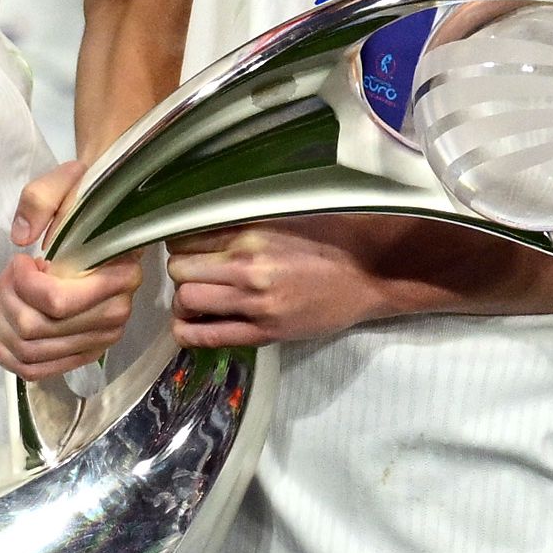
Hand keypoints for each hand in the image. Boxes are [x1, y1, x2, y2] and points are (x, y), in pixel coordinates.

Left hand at [0, 162, 140, 379]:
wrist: (109, 224)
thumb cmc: (87, 204)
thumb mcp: (66, 182)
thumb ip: (41, 198)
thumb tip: (21, 237)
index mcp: (119, 277)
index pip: (57, 301)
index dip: (24, 282)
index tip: (24, 260)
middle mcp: (115, 316)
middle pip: (35, 328)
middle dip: (8, 298)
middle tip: (9, 275)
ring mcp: (98, 339)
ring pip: (30, 350)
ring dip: (4, 323)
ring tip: (7, 296)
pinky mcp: (82, 352)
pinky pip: (39, 370)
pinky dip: (11, 357)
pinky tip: (2, 333)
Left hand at [167, 215, 458, 348]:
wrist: (372, 272)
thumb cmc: (332, 238)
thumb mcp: (284, 216)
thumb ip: (243, 221)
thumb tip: (201, 221)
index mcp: (252, 231)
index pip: (187, 236)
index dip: (182, 242)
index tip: (188, 246)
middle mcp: (248, 266)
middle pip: (180, 269)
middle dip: (181, 270)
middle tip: (193, 272)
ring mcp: (255, 302)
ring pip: (187, 300)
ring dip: (184, 298)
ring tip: (196, 297)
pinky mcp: (265, 332)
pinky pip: (208, 336)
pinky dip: (188, 332)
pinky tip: (188, 325)